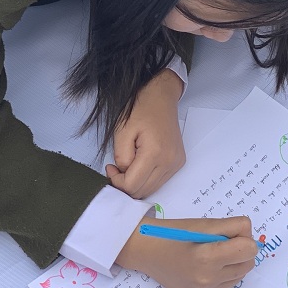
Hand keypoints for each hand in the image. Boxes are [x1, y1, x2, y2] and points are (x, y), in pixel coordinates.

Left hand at [107, 68, 184, 198]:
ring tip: (127, 166)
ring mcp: (176, 163)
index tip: (109, 168)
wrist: (161, 96)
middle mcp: (170, 161)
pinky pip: (159, 181)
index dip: (116, 182)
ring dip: (136, 184)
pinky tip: (139, 165)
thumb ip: (121, 158)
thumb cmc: (140, 109)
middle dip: (125, 185)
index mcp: (156, 153)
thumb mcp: (122, 132)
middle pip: (143, 191)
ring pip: (151, 189)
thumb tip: (122, 175)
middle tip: (115, 169)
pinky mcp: (178, 162)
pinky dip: (146, 179)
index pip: (132, 186)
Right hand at [116, 216, 257, 287]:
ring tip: (212, 254)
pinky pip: (226, 287)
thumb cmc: (176, 233)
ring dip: (233, 263)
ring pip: (239, 276)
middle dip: (241, 250)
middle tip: (222, 241)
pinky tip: (205, 268)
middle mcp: (207, 280)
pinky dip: (222, 276)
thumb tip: (252, 237)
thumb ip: (234, 227)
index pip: (249, 248)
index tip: (230, 232)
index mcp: (208, 257)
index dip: (244, 236)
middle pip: (248, 264)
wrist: (147, 252)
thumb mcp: (206, 223)